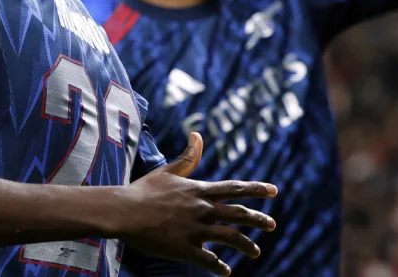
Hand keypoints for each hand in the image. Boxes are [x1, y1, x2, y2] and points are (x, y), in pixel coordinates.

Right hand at [118, 133, 276, 276]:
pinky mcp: (185, 248)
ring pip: (230, 237)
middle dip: (258, 220)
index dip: (256, 189)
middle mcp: (202, 210)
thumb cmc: (144, 190)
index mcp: (199, 191)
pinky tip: (226, 271)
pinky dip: (219, 267)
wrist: (124, 211)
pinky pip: (208, 260)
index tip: (273, 190)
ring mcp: (194, 230)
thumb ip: (188, 157)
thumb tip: (197, 135)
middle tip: (272, 225)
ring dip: (246, 245)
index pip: (234, 189)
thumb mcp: (168, 171)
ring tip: (256, 252)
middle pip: (238, 214)